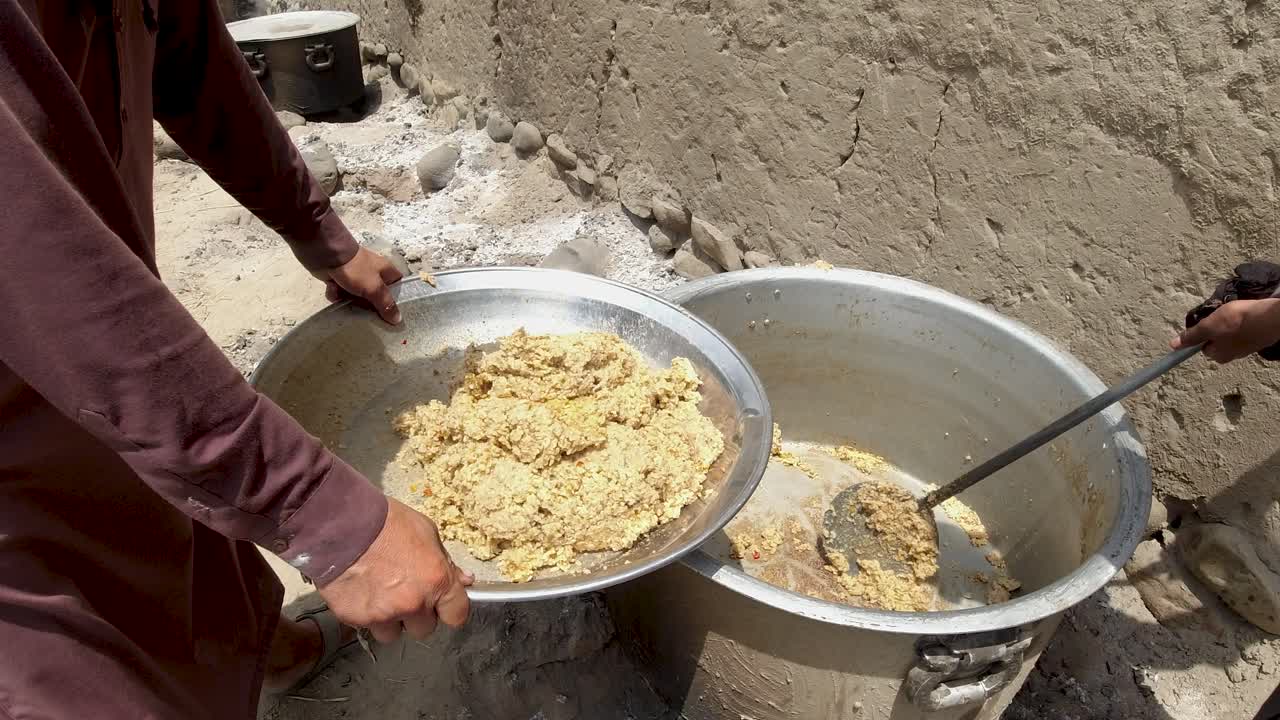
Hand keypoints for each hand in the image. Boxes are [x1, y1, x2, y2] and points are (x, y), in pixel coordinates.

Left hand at [314, 247, 403, 324]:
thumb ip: (386, 304)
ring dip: (349, 301)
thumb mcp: (374, 288)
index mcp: (386, 271)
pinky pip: (341, 294)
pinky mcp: (340, 280)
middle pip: (376, 297)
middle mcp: (372, 274)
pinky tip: (334, 290)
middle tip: (366, 313)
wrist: (327, 254)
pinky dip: (336, 294)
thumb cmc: (356, 268)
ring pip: (356, 298)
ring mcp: (355, 277)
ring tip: (346, 301)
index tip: (392, 315)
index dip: (396, 301)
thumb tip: (397, 319)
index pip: (397, 288)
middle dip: (368, 306)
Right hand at [318, 499, 472, 642]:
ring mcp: (383, 614)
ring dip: (390, 620)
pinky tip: (359, 591)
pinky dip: (365, 613)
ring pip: (393, 634)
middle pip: (424, 629)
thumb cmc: (387, 521)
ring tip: (378, 593)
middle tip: (403, 593)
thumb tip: (463, 580)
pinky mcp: (356, 619)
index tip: (442, 605)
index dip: (449, 610)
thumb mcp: (426, 532)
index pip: (456, 616)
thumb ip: (445, 562)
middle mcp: (413, 603)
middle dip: (416, 615)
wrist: (341, 524)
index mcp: (436, 581)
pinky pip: (366, 626)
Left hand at [1171, 298, 1279, 362]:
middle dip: (1216, 329)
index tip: (1207, 322)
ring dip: (1229, 325)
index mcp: (1218, 355)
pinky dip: (1242, 324)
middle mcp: (1232, 356)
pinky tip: (1244, 316)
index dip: (1202, 333)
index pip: (1202, 347)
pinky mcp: (1257, 339)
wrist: (1270, 318)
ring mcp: (1246, 348)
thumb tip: (1173, 346)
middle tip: (1220, 316)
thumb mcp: (1209, 326)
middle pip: (1216, 341)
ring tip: (1233, 314)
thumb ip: (1192, 336)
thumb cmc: (1237, 322)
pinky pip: (1244, 332)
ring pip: (1230, 336)